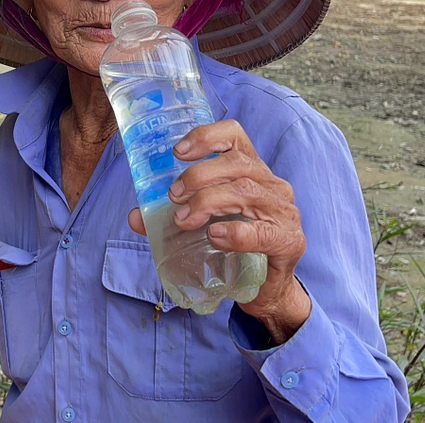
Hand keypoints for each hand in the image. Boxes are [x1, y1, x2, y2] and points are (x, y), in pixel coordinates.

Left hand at [128, 120, 310, 343]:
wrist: (268, 288)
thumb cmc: (235, 246)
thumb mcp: (202, 225)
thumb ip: (170, 219)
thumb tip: (135, 217)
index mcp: (251, 171)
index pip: (235, 136)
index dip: (206, 136)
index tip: (178, 151)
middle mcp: (271, 184)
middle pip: (237, 163)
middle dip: (199, 175)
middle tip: (173, 196)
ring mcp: (284, 212)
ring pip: (246, 190)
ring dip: (208, 201)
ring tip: (184, 219)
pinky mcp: (289, 241)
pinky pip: (262, 232)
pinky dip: (235, 232)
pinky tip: (215, 236)